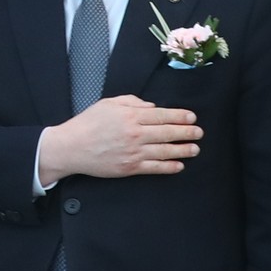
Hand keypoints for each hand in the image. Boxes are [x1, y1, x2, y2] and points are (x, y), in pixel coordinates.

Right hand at [40, 94, 200, 179]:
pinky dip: (168, 167)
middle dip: (186, 133)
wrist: (72, 147)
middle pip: (167, 133)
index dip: (180, 116)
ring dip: (182, 150)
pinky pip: (154, 168)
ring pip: (164, 151)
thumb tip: (153, 107)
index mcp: (130, 116)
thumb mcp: (109, 104)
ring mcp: (133, 153)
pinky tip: (179, 166)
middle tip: (199, 133)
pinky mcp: (129, 168)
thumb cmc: (88, 123)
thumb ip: (132, 102)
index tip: (192, 117)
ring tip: (195, 149)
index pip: (162, 115)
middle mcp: (135, 134)